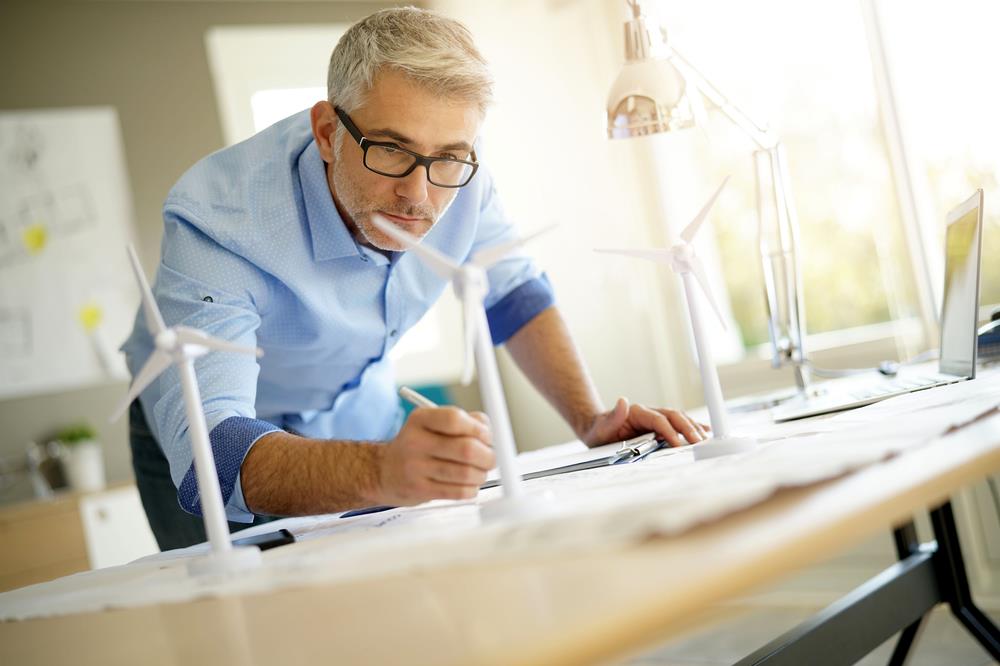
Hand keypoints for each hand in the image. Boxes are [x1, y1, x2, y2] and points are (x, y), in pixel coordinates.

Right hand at [374, 407, 494, 505]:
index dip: (478, 429)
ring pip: (465, 473)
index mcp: (421, 419)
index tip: (487, 437)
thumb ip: (464, 422)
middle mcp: (415, 441)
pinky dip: (471, 489)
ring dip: (481, 474)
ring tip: (480, 472)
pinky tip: (469, 485)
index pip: (454, 419)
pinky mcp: (419, 489)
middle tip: (490, 458)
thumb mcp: (433, 424)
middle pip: (465, 448)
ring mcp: (415, 467)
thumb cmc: (418, 446)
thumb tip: (491, 433)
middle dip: (487, 456)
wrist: (383, 471)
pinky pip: (457, 492)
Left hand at [581, 397, 708, 447]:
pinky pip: (678, 424)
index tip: (678, 444)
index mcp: (637, 412)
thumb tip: (622, 401)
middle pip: (673, 417)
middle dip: (687, 428)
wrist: (597, 430)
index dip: (669, 431)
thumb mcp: (600, 427)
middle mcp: (649, 412)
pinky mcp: (658, 426)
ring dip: (693, 428)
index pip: (659, 420)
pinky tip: (704, 431)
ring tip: (705, 439)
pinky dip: (691, 427)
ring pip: (679, 419)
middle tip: (699, 442)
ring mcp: (655, 418)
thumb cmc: (599, 431)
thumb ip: (612, 417)